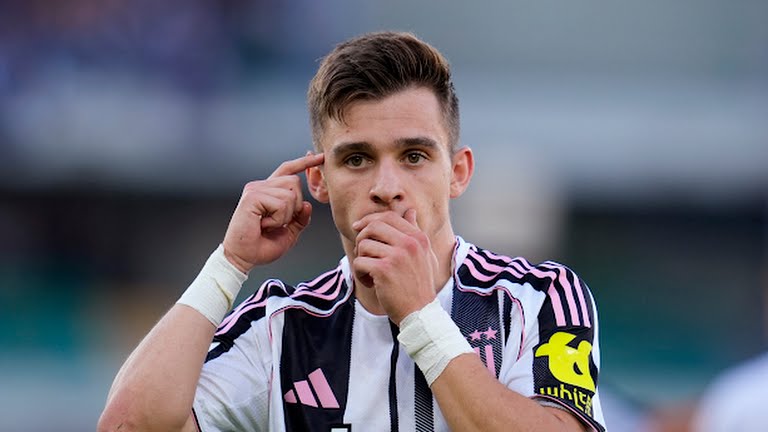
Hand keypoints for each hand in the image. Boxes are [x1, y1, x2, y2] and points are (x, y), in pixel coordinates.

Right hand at [222, 152, 324, 272]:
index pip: (288, 171)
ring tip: (268, 225)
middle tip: (278, 222)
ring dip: (286, 216)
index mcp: (269, 191)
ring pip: (290, 194)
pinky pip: (281, 204)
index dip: (304, 163)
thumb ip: (300, 219)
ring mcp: (255, 189)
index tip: (320, 156)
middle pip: (295, 182)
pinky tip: (264, 225)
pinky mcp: (252, 196)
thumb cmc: (261, 246)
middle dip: (295, 206)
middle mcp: (261, 186)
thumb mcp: (289, 233)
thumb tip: (307, 205)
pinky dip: (278, 219)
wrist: (244, 258)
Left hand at [352, 209, 438, 324]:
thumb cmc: (420, 285)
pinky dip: (359, 273)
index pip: (389, 217)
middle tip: (362, 252)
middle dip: (362, 237)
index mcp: (418, 238)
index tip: (359, 228)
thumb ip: (415, 232)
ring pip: (364, 245)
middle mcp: (409, 244)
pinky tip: (370, 283)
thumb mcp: (425, 255)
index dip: (370, 220)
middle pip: (373, 226)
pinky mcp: (383, 270)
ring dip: (361, 259)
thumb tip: (410, 210)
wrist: (420, 313)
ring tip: (370, 272)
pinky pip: (359, 262)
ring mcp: (396, 256)